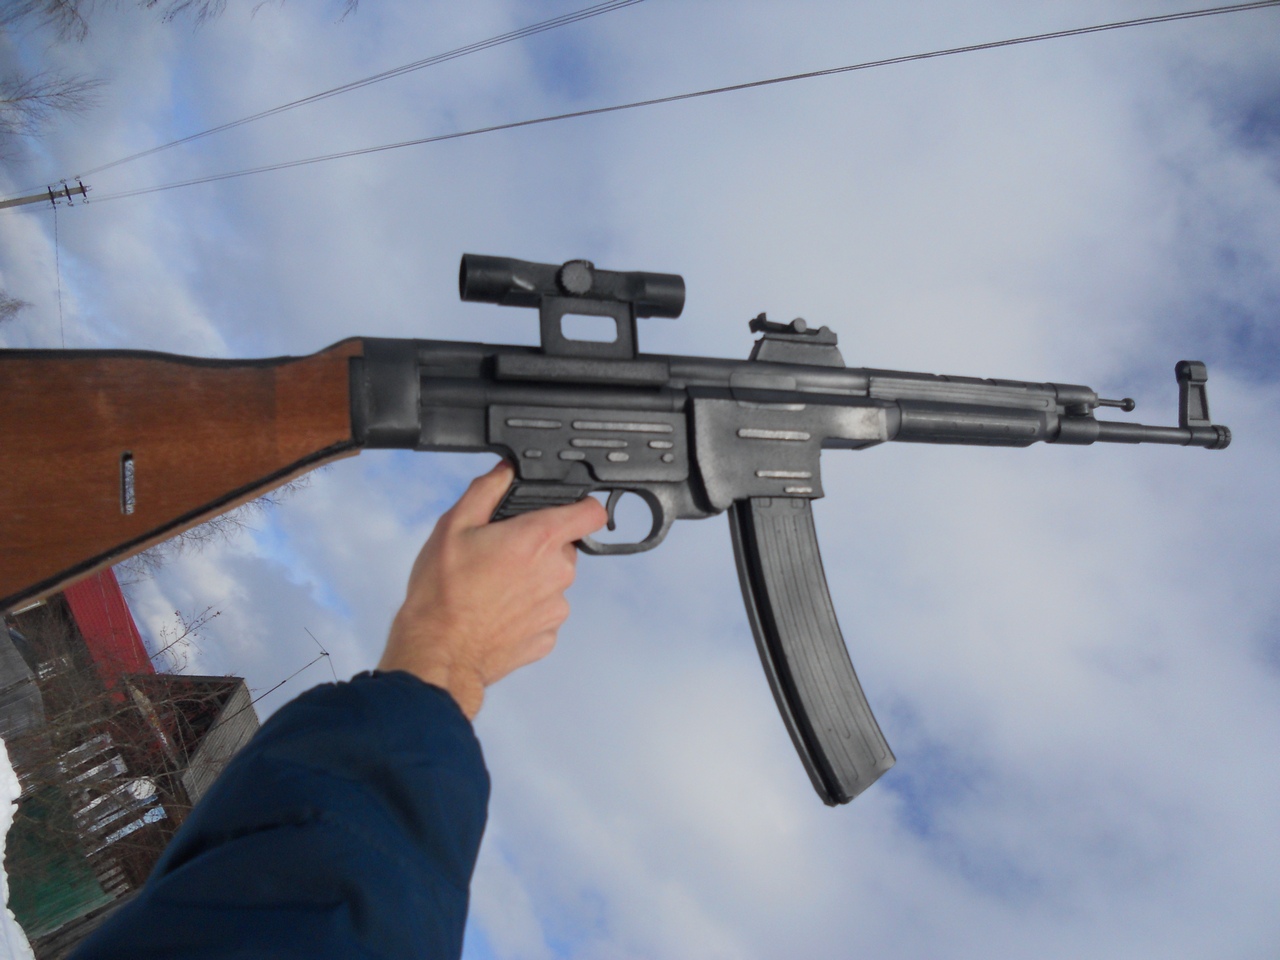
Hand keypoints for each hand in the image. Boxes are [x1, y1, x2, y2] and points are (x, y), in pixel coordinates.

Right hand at [379, 461, 607, 718]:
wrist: (438, 652)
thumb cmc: (443, 592)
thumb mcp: (453, 525)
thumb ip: (487, 490)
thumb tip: (505, 471)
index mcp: (538, 539)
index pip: (591, 513)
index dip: (580, 507)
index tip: (566, 510)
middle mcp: (556, 573)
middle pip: (565, 547)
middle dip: (539, 546)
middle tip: (501, 553)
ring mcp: (555, 609)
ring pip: (553, 582)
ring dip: (532, 580)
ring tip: (492, 587)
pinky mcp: (547, 638)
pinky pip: (544, 614)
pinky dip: (526, 611)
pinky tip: (496, 612)